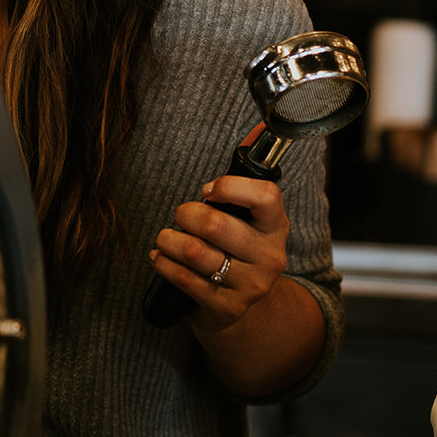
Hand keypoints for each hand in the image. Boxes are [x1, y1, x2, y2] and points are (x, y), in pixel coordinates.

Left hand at [148, 171, 289, 331]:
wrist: (240, 309)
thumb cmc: (237, 249)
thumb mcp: (249, 216)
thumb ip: (247, 174)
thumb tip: (259, 127)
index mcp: (276, 226)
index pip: (265, 196)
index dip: (230, 187)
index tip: (208, 191)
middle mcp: (269, 256)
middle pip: (216, 225)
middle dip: (185, 214)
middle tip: (180, 216)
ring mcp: (250, 285)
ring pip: (196, 252)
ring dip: (168, 240)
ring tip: (164, 238)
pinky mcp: (226, 308)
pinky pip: (185, 280)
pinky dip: (164, 264)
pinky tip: (160, 258)